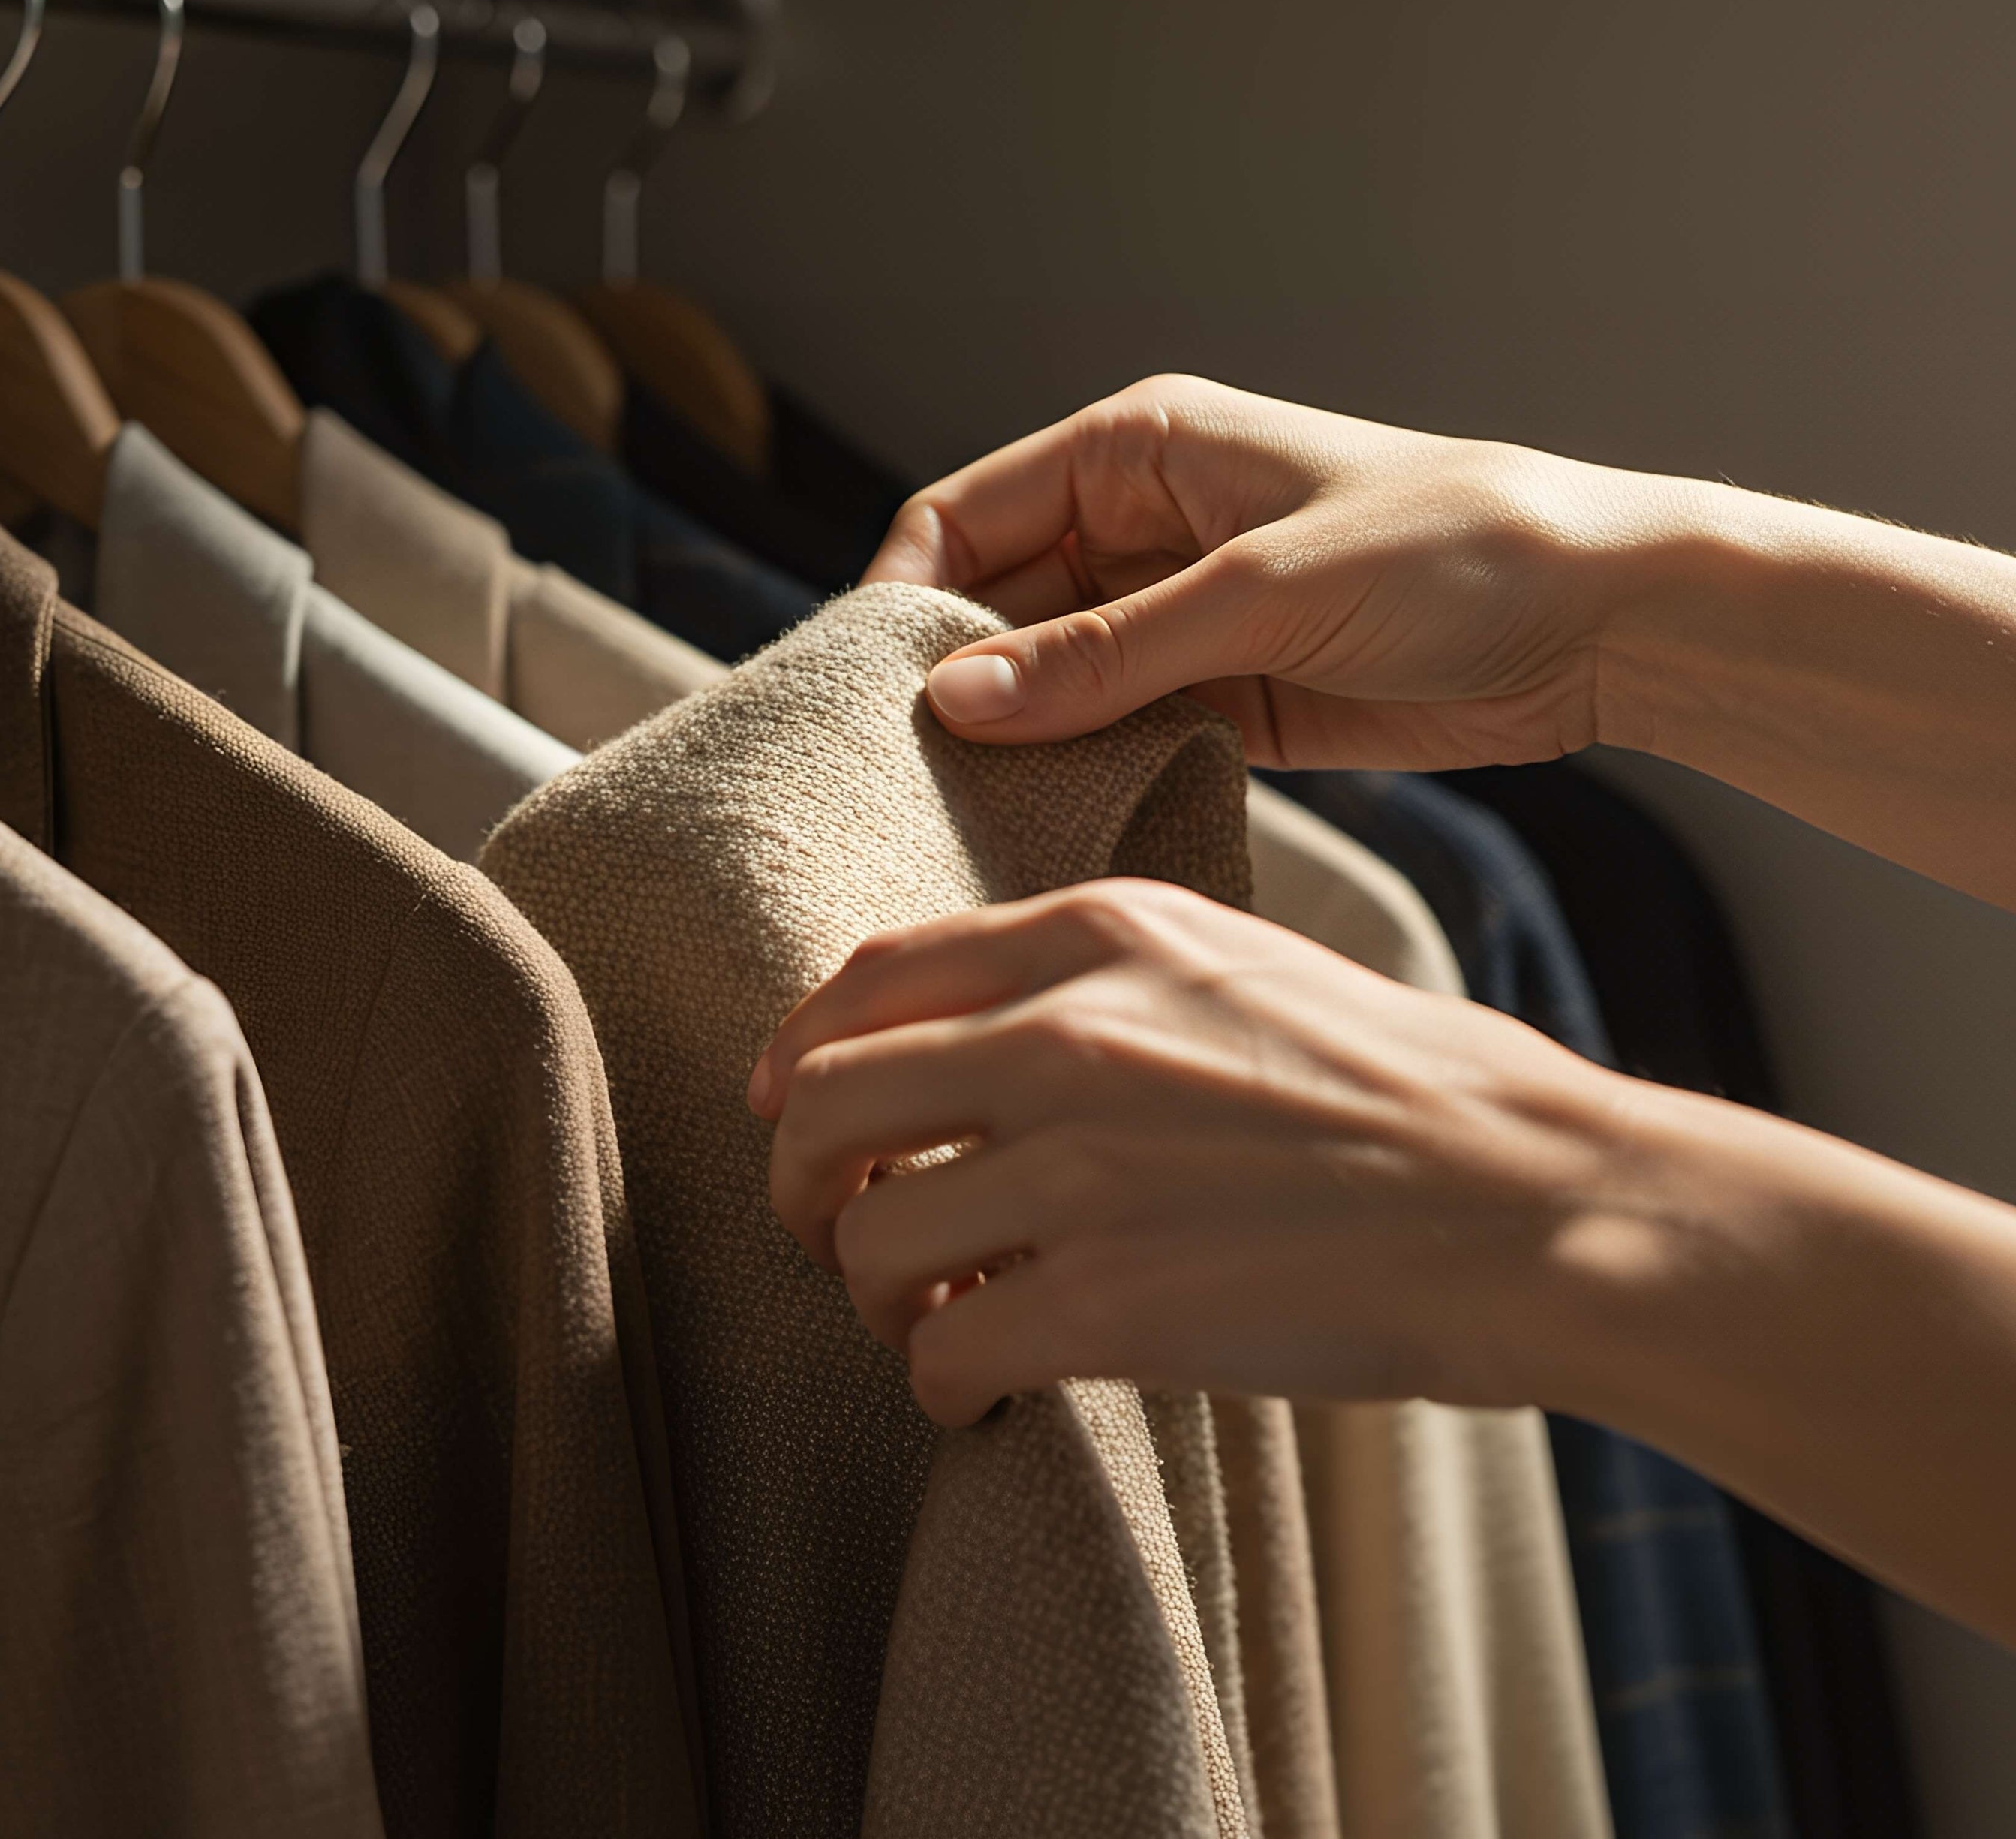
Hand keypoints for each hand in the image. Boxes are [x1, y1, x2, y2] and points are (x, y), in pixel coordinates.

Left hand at [745, 878, 1666, 1424]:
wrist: (1538, 1204)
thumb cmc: (1406, 1094)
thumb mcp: (1238, 963)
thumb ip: (1096, 978)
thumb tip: (963, 1041)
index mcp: (1100, 934)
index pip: (869, 976)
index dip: (800, 1053)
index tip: (788, 1111)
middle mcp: (1068, 1033)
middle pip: (826, 1105)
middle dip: (803, 1186)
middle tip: (836, 1237)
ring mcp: (1082, 1168)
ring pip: (869, 1239)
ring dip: (878, 1298)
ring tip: (935, 1323)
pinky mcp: (1110, 1301)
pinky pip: (943, 1351)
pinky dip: (942, 1386)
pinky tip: (983, 1394)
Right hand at [867, 374, 1650, 769]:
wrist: (1606, 623)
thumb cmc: (1453, 555)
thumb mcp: (1261, 597)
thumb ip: (1106, 652)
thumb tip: (956, 700)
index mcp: (1140, 450)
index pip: (965, 515)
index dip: (904, 597)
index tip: (867, 690)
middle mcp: (1142, 528)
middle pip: (993, 606)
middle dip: (951, 682)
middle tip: (901, 774)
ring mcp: (1178, 618)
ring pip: (1045, 680)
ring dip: (1011, 740)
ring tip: (959, 814)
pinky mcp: (1220, 699)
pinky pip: (1111, 736)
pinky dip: (1075, 777)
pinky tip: (1040, 829)